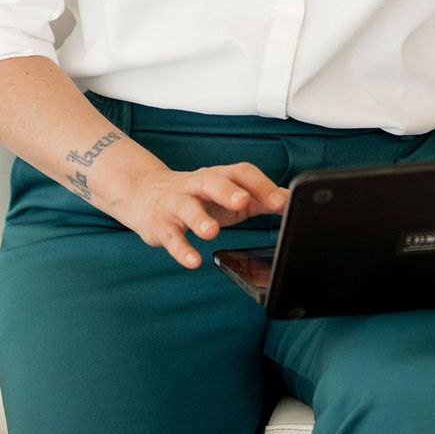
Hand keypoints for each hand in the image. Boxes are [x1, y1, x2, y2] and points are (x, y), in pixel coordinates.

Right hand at [102, 162, 287, 269]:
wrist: (146, 193)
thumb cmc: (198, 196)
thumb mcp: (228, 194)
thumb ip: (258, 198)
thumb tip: (288, 200)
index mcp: (219, 177)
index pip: (241, 172)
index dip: (261, 185)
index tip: (281, 201)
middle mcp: (197, 185)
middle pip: (212, 182)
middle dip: (227, 191)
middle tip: (243, 202)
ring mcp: (176, 203)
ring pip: (187, 207)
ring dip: (200, 219)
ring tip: (211, 232)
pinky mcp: (161, 224)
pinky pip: (171, 237)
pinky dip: (181, 249)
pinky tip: (192, 261)